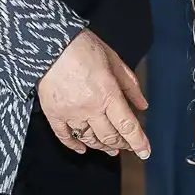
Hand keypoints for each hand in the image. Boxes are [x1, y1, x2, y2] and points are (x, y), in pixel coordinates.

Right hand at [36, 30, 150, 158]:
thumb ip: (130, 85)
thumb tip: (143, 105)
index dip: (138, 142)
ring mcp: (71, 113)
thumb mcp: (114, 60)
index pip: (127, 126)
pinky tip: (82, 148)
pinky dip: (74, 144)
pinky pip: (64, 136)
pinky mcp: (53, 113)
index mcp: (108, 94)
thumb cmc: (84, 46)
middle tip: (127, 146)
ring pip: (89, 139)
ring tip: (109, 148)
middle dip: (121, 144)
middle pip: (109, 136)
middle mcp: (90, 108)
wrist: (50, 43)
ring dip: (101, 146)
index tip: (145, 152)